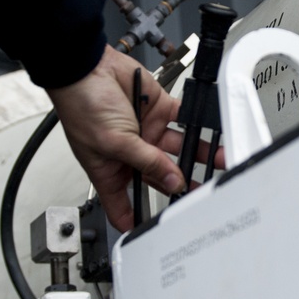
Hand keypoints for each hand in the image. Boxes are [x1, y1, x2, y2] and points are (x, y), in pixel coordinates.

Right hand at [48, 45, 206, 231]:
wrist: (87, 68)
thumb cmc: (81, 105)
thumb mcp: (113, 143)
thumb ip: (147, 162)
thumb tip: (171, 180)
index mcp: (111, 170)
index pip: (124, 205)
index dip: (139, 220)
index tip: (158, 230)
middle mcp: (130, 153)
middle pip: (160, 177)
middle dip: (181, 185)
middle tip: (203, 193)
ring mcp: (145, 131)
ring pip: (178, 148)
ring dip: (198, 154)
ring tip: (217, 162)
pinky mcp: (157, 109)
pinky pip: (183, 118)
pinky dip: (197, 123)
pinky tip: (209, 131)